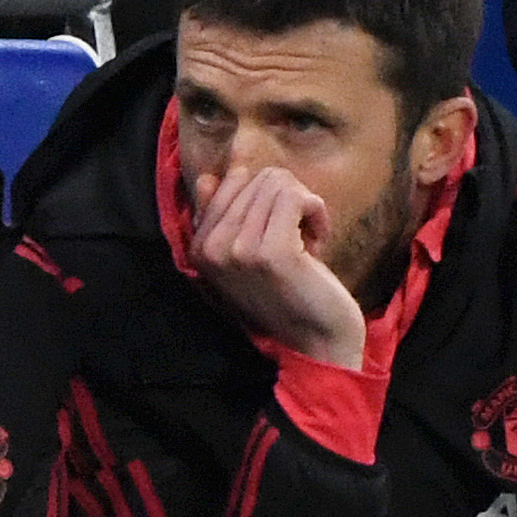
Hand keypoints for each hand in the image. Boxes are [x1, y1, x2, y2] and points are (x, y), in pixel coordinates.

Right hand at [190, 164, 365, 366]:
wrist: (315, 339)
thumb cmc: (286, 293)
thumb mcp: (244, 254)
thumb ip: (222, 217)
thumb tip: (206, 177)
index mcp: (198, 249)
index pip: (230, 182)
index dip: (265, 198)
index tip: (277, 230)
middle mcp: (211, 249)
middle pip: (258, 178)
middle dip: (287, 200)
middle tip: (296, 237)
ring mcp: (239, 251)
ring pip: (278, 183)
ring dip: (304, 206)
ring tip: (306, 240)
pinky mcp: (272, 252)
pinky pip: (296, 198)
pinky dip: (316, 212)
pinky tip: (318, 239)